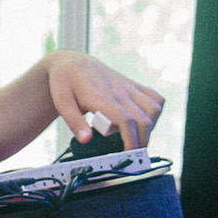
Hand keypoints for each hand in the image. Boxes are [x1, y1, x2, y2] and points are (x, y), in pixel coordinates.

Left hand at [44, 51, 164, 149]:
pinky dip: (156, 112)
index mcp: (100, 97)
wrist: (71, 63)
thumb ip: (74, 122)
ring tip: (137, 138)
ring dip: (150, 128)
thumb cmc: (65, 83)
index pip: (125, 120)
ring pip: (153, 109)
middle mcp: (118, 91)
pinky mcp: (133, 86)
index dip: (131, 139)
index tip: (129, 153)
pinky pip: (155, 97)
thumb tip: (86, 140)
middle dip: (142, 140)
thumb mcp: (62, 103)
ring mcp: (128, 88)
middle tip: (132, 153)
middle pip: (143, 119)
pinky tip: (144, 120)